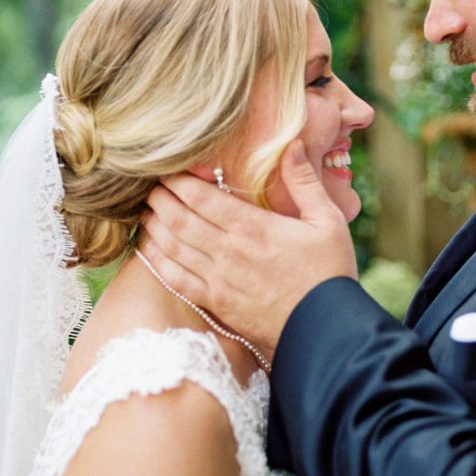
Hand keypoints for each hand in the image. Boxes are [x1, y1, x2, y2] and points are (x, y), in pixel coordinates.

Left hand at [142, 141, 356, 352]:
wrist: (326, 331)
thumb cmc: (330, 273)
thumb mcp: (328, 221)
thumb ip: (304, 181)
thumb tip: (293, 145)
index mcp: (253, 228)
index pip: (201, 197)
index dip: (178, 181)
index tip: (168, 170)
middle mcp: (229, 252)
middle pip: (180, 219)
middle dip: (161, 199)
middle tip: (150, 187)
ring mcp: (219, 280)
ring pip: (173, 247)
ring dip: (155, 226)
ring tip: (146, 211)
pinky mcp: (217, 303)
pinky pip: (177, 280)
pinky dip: (158, 262)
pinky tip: (150, 249)